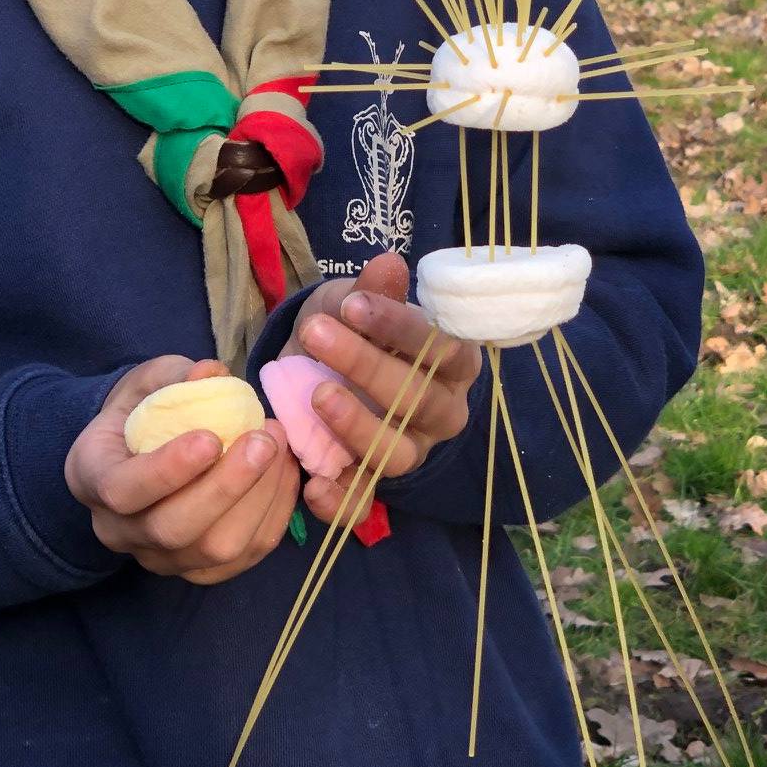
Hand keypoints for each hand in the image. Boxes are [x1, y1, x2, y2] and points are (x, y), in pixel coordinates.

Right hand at [66, 356, 299, 586]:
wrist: (140, 451)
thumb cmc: (144, 411)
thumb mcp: (150, 382)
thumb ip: (176, 377)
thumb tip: (211, 372)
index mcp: (93, 478)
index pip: (123, 491)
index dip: (168, 470)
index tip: (210, 437)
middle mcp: (120, 530)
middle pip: (173, 530)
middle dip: (227, 486)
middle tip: (263, 441)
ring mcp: (161, 558)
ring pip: (215, 550)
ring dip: (259, 498)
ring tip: (279, 447)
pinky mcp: (202, 569)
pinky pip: (247, 555)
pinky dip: (275, 512)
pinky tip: (284, 471)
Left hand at [284, 252, 481, 525]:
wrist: (319, 365)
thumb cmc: (353, 329)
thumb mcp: (356, 302)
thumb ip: (373, 291)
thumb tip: (388, 264)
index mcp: (453, 365)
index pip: (442, 349)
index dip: (398, 327)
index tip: (352, 302)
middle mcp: (441, 413)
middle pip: (418, 400)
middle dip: (366, 366)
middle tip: (317, 334)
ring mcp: (409, 451)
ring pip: (396, 454)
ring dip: (357, 427)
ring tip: (317, 395)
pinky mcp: (373, 483)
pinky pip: (364, 501)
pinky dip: (340, 500)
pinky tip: (313, 484)